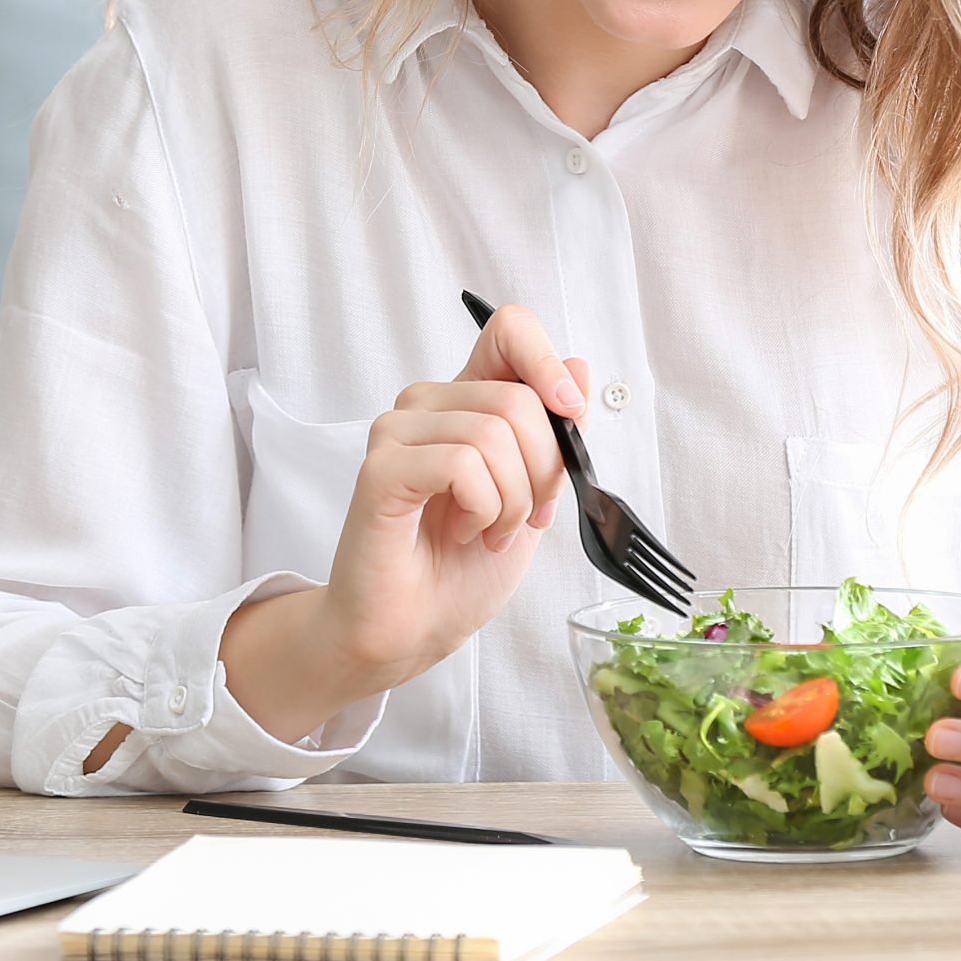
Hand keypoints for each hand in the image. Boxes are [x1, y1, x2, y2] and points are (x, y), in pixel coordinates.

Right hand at [314, 302, 585, 694]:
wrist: (413, 630)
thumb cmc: (462, 568)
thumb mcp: (533, 495)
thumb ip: (554, 434)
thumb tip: (579, 366)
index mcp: (467, 402)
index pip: (508, 329)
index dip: (547, 360)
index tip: (569, 411)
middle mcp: (429, 405)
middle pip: (518, 399)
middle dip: (543, 472)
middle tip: (523, 518)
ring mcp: (399, 432)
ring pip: (494, 433)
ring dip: (511, 502)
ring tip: (487, 531)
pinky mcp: (382, 468)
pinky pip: (462, 464)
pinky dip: (482, 509)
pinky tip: (463, 531)